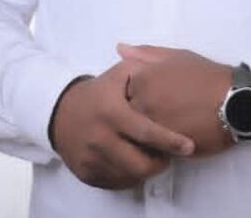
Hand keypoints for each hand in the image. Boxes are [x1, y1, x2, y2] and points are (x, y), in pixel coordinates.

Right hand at [50, 60, 194, 189]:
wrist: (61, 111)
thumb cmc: (99, 92)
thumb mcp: (119, 73)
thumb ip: (144, 68)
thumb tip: (168, 67)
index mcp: (112, 112)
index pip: (145, 132)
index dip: (169, 141)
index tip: (188, 146)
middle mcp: (100, 137)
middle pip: (139, 163)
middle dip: (161, 162)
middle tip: (169, 154)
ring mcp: (91, 158)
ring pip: (129, 176)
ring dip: (147, 170)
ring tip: (155, 157)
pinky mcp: (86, 173)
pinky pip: (116, 183)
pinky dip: (131, 176)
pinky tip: (137, 162)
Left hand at [117, 44, 234, 157]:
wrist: (234, 103)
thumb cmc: (207, 76)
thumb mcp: (177, 57)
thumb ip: (145, 53)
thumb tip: (119, 49)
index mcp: (142, 77)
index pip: (120, 91)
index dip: (134, 95)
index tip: (149, 96)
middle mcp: (141, 101)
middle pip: (124, 114)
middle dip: (136, 114)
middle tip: (160, 113)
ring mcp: (150, 125)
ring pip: (134, 133)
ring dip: (142, 132)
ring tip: (165, 127)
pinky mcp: (161, 146)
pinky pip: (147, 148)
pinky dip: (153, 146)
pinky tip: (168, 139)